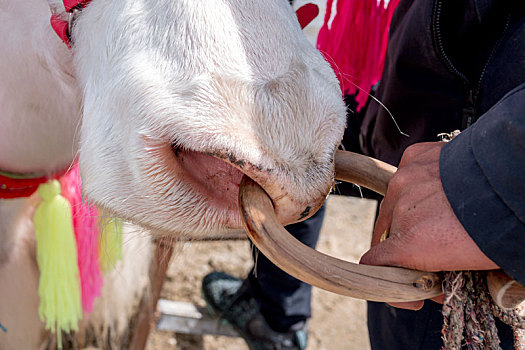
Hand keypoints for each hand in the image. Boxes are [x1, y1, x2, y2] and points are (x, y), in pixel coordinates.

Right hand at [359, 142, 497, 309]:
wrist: (516, 180)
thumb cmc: (500, 228)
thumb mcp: (470, 270)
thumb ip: (439, 280)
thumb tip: (431, 285)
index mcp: (410, 243)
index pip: (371, 264)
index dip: (387, 278)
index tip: (409, 287)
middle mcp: (400, 209)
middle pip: (388, 234)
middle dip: (408, 245)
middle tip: (436, 250)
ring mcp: (404, 180)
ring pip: (394, 204)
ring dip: (410, 214)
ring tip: (441, 215)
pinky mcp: (414, 157)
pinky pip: (405, 176)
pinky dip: (417, 185)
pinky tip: (439, 189)